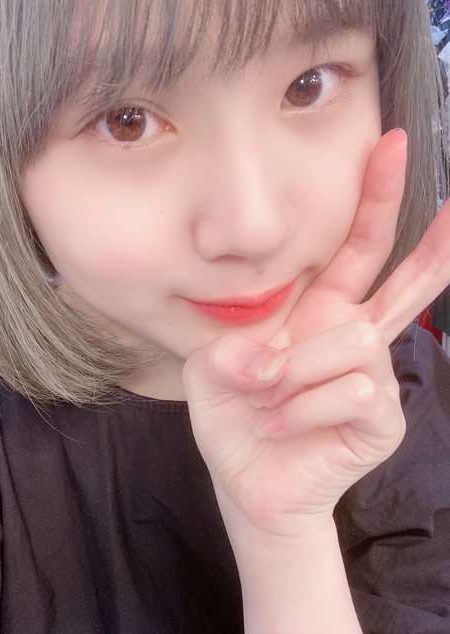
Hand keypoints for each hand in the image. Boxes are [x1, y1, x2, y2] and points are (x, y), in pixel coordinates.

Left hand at [183, 129, 449, 537]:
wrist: (245, 480)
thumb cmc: (234, 418)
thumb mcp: (212, 368)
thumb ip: (232, 347)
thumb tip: (272, 355)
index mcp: (319, 314)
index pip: (357, 249)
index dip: (374, 199)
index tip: (390, 146)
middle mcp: (353, 338)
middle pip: (408, 281)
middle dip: (433, 243)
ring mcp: (373, 379)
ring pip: (357, 341)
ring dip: (298, 371)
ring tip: (268, 398)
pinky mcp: (381, 420)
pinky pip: (353, 391)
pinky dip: (304, 407)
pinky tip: (283, 424)